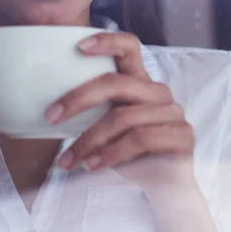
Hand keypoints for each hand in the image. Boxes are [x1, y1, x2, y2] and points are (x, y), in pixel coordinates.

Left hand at [46, 31, 196, 194]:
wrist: (160, 189)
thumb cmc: (126, 154)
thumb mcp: (104, 126)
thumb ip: (91, 111)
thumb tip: (47, 108)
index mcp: (139, 81)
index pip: (129, 46)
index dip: (107, 41)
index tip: (78, 47)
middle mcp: (158, 91)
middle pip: (117, 83)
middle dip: (79, 98)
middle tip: (51, 116)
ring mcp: (173, 112)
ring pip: (123, 117)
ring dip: (88, 140)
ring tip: (67, 159)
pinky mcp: (182, 136)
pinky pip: (140, 139)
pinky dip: (110, 154)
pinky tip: (92, 165)